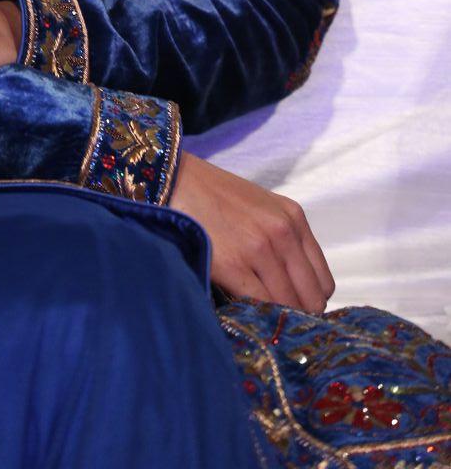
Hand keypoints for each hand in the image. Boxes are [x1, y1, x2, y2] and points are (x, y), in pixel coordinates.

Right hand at [170, 151, 334, 314]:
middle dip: (297, 314)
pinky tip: (243, 311)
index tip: (294, 308)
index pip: (323, 282)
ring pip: (288, 305)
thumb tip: (295, 288)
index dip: (310, 300)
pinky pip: (260, 305)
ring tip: (258, 316)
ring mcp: (259, 249)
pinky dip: (255, 314)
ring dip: (275, 316)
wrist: (174, 179)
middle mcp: (283, 232)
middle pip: (311, 299)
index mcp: (294, 218)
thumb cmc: (215, 196)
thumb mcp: (261, 208)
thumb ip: (284, 240)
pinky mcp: (234, 264)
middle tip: (276, 319)